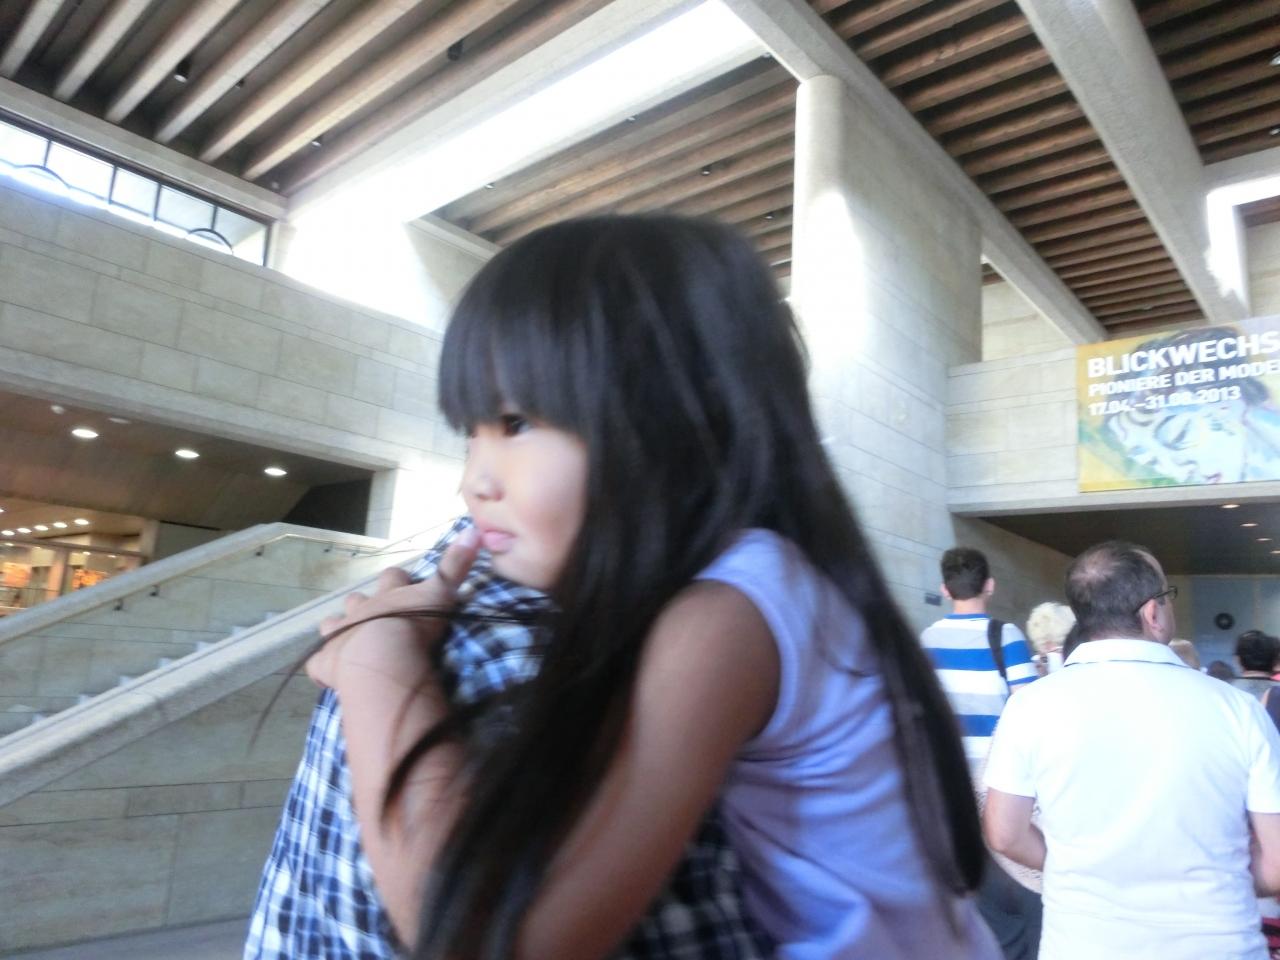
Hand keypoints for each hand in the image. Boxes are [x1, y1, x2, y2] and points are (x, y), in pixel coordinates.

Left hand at [306, 526, 480, 689]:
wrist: (383, 658)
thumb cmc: (414, 624)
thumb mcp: (441, 591)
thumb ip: (455, 565)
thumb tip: (472, 529)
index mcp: (388, 595)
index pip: (392, 578)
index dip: (398, 580)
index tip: (405, 584)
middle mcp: (360, 609)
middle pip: (357, 599)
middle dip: (363, 605)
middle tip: (376, 617)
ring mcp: (339, 635)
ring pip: (332, 624)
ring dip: (339, 629)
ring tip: (350, 642)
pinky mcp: (326, 663)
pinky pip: (318, 663)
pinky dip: (323, 666)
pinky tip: (328, 672)